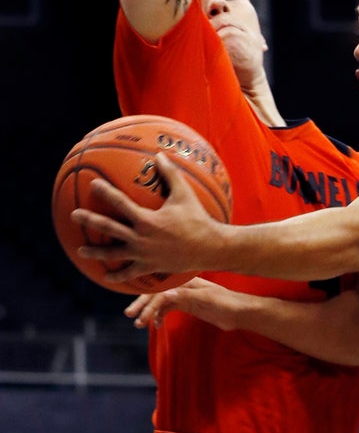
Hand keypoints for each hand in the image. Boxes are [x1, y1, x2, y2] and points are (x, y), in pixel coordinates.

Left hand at [71, 152, 223, 283]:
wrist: (210, 248)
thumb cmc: (198, 220)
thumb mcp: (185, 195)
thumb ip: (171, 174)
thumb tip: (160, 155)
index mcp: (146, 220)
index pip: (120, 203)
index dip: (105, 192)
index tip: (93, 184)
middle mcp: (140, 238)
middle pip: (108, 228)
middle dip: (89, 220)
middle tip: (74, 215)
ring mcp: (143, 255)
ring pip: (114, 254)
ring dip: (96, 252)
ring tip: (81, 250)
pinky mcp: (150, 267)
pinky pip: (130, 273)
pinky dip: (119, 276)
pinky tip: (108, 277)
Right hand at [125, 277, 242, 329]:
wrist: (240, 312)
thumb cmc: (227, 303)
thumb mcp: (206, 300)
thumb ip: (185, 297)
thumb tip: (164, 295)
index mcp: (186, 281)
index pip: (160, 288)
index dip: (147, 300)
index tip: (137, 313)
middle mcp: (182, 285)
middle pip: (156, 293)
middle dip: (142, 304)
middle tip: (130, 316)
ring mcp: (184, 294)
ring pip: (160, 301)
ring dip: (150, 311)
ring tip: (138, 324)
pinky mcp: (187, 304)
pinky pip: (168, 307)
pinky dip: (160, 315)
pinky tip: (157, 324)